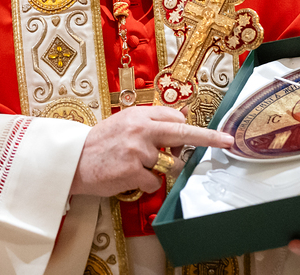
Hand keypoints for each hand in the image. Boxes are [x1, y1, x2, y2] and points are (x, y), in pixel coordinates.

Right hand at [69, 106, 233, 196]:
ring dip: (157, 170)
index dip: (188, 130)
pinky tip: (128, 178)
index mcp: (140, 114)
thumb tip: (182, 119)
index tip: (213, 133)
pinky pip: (153, 183)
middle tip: (226, 141)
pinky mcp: (133, 171)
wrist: (73, 160)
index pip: (176, 118)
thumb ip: (152, 121)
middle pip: (184, 133)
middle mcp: (142, 129)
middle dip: (209, 138)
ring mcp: (139, 150)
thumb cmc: (101, 142)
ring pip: (168, 165)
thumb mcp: (125, 122)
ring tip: (133, 166)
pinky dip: (144, 185)